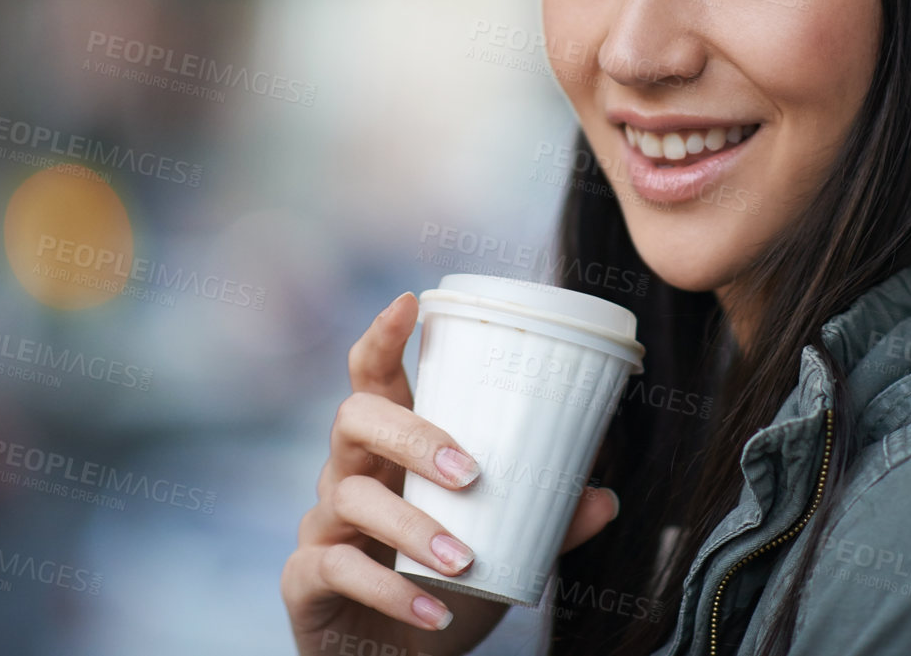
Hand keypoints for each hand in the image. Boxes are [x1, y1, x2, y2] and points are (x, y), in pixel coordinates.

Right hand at [282, 291, 621, 655]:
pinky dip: (391, 591)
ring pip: (348, 497)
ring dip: (413, 527)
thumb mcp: (503, 548)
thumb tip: (604, 494)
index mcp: (390, 451)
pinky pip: (336, 570)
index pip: (372, 378)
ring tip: (464, 561)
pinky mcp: (306, 580)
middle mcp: (348, 474)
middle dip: (413, 435)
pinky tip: (434, 610)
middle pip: (354, 418)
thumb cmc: (446, 587)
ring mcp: (321, 526)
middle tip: (471, 472)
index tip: (408, 301)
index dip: (382, 338)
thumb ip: (548, 520)